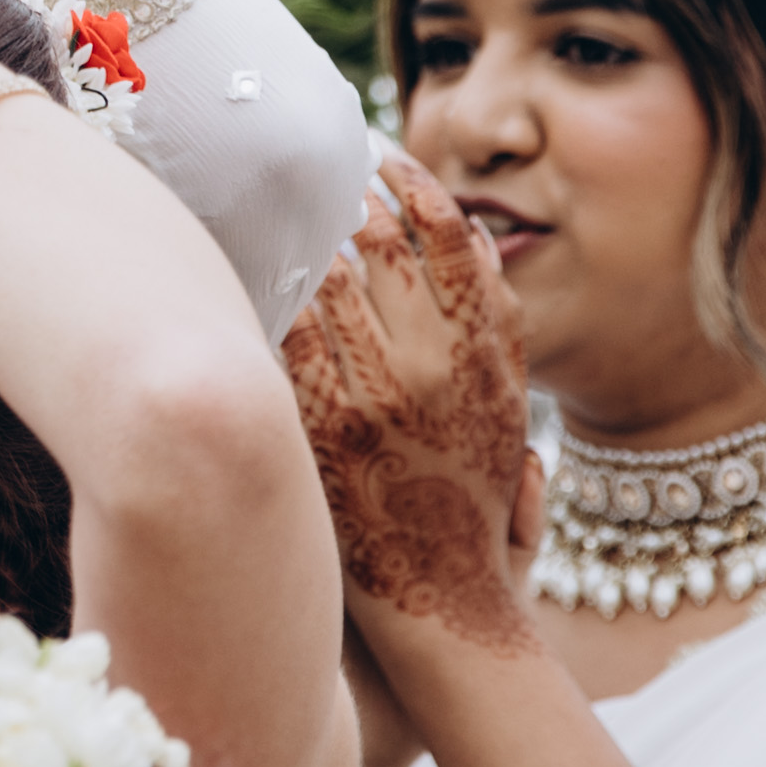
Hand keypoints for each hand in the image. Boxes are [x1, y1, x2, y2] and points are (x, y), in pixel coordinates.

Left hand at [280, 157, 544, 679]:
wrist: (444, 607)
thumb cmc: (472, 511)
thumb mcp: (511, 417)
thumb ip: (500, 336)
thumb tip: (476, 243)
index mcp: (490, 358)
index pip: (455, 239)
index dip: (418, 186)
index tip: (387, 159)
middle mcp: (436, 366)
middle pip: (385, 244)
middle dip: (350, 199)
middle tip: (322, 175)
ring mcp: (376, 394)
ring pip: (331, 279)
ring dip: (306, 239)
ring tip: (284, 214)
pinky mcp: (321, 426)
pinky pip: (288, 334)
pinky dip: (273, 297)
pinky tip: (254, 275)